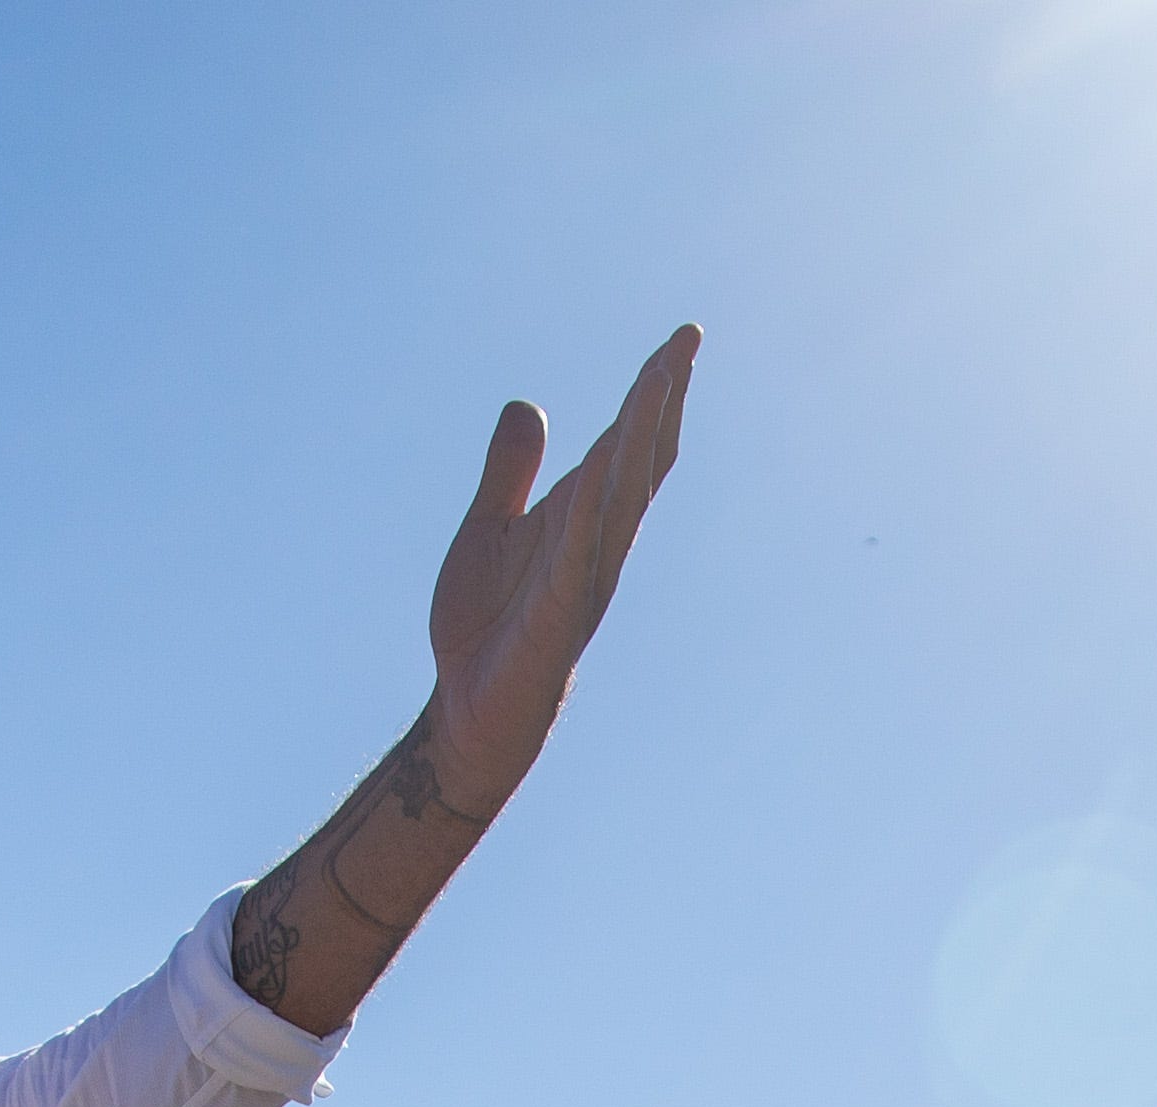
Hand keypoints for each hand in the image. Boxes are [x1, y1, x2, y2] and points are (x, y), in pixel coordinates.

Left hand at [422, 330, 700, 811]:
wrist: (469, 715)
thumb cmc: (485, 629)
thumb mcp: (487, 530)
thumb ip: (510, 472)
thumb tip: (527, 404)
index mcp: (580, 518)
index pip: (627, 447)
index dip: (654, 395)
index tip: (682, 341)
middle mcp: (596, 543)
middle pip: (639, 460)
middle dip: (662, 399)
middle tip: (687, 340)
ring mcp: (584, 578)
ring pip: (623, 496)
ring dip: (642, 437)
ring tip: (662, 378)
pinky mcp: (558, 615)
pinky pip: (581, 554)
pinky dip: (595, 510)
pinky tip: (607, 467)